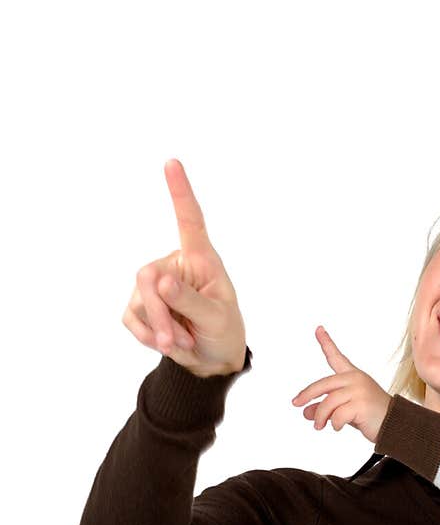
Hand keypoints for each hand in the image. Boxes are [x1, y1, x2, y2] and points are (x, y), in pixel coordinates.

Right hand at [121, 159, 246, 376]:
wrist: (210, 361)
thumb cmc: (223, 332)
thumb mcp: (217, 318)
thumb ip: (191, 300)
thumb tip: (162, 281)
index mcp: (201, 260)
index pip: (190, 221)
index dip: (181, 193)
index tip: (172, 163)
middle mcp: (174, 265)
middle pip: (147, 277)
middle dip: (159, 312)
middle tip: (174, 341)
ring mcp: (154, 285)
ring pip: (138, 301)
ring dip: (158, 329)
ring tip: (180, 342)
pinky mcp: (139, 305)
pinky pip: (131, 318)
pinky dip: (148, 336)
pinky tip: (166, 342)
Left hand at [292, 326, 391, 441]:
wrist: (394, 425)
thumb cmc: (371, 416)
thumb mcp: (344, 410)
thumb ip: (326, 408)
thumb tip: (306, 413)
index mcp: (353, 376)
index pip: (336, 357)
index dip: (326, 342)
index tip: (318, 328)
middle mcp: (355, 379)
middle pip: (323, 384)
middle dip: (307, 394)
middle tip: (296, 403)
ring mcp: (359, 390)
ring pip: (328, 402)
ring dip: (320, 417)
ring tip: (319, 426)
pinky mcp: (361, 404)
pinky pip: (337, 415)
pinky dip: (334, 424)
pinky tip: (337, 427)